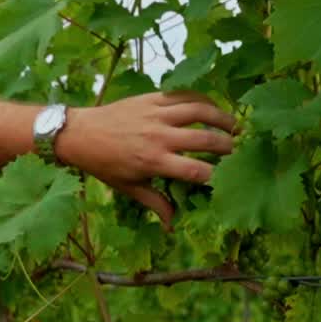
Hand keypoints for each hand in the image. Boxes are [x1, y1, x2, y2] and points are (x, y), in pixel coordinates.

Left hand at [55, 92, 236, 228]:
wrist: (80, 133)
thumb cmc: (103, 164)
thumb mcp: (128, 187)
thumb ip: (155, 202)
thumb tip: (172, 225)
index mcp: (153, 162)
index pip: (196, 170)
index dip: (217, 176)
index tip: (229, 180)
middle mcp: (158, 137)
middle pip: (205, 139)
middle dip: (228, 146)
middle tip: (240, 151)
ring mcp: (156, 115)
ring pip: (199, 111)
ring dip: (222, 118)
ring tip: (237, 126)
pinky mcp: (152, 98)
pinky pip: (184, 96)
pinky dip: (202, 100)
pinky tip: (213, 108)